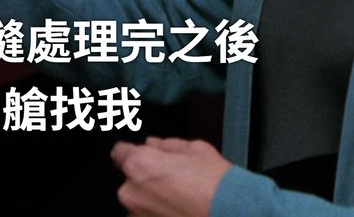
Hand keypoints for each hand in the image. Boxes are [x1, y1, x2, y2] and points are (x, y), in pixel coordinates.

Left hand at [110, 137, 231, 216]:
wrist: (233, 214)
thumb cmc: (215, 182)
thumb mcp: (195, 150)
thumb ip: (167, 145)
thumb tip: (152, 144)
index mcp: (139, 165)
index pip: (119, 153)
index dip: (132, 152)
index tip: (143, 155)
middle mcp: (131, 192)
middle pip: (130, 180)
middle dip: (146, 178)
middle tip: (172, 180)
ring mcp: (138, 215)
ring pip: (139, 202)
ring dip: (153, 199)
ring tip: (180, 199)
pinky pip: (148, 216)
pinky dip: (159, 213)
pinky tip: (180, 210)